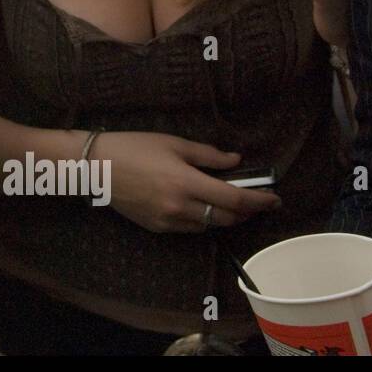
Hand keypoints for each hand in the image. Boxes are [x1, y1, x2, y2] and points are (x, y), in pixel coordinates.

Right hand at [94, 132, 280, 232]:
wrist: (96, 166)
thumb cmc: (134, 147)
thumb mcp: (173, 143)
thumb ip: (207, 155)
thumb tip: (234, 161)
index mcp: (187, 182)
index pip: (235, 199)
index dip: (260, 201)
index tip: (274, 199)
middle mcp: (180, 207)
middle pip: (227, 218)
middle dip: (246, 212)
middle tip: (254, 201)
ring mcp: (168, 220)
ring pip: (209, 226)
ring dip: (223, 217)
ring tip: (226, 202)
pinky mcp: (157, 227)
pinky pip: (189, 228)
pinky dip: (201, 220)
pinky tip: (198, 206)